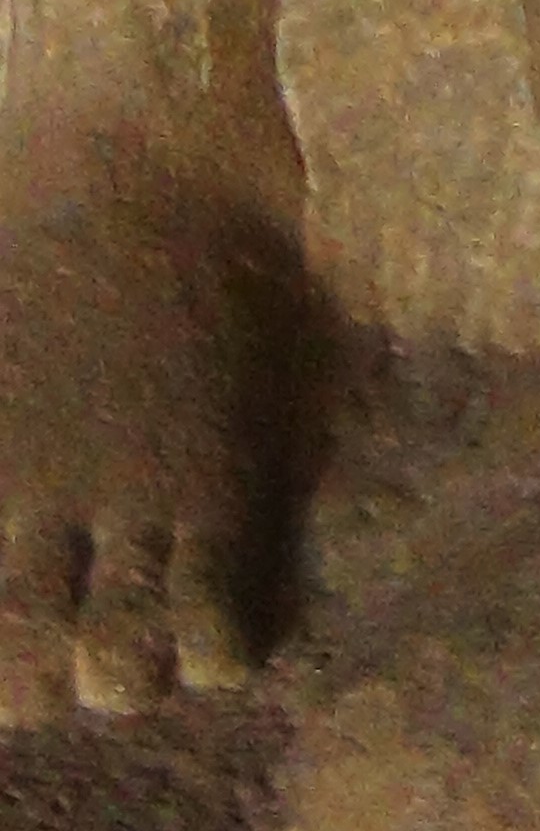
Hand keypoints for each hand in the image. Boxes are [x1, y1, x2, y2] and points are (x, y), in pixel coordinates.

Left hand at [0, 192, 291, 722]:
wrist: (157, 143)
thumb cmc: (37, 213)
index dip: (1, 665)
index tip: (22, 631)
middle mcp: (34, 498)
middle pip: (22, 684)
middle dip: (40, 687)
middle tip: (64, 647)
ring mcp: (132, 498)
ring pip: (120, 676)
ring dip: (126, 677)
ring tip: (141, 642)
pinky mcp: (222, 482)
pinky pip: (225, 631)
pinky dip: (222, 650)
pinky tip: (219, 615)